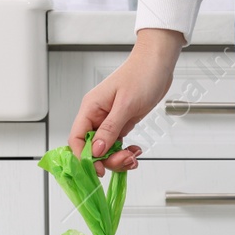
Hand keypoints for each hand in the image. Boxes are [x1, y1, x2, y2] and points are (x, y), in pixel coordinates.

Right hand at [67, 27, 184, 173]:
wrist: (158, 64)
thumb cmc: (142, 75)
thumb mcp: (126, 104)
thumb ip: (110, 129)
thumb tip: (95, 150)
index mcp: (91, 108)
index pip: (76, 139)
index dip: (84, 157)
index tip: (98, 169)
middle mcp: (97, 116)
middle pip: (92, 149)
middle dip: (107, 159)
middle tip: (125, 160)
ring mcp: (109, 121)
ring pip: (105, 150)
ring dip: (118, 158)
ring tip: (133, 157)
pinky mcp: (121, 123)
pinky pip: (117, 145)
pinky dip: (125, 152)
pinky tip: (135, 151)